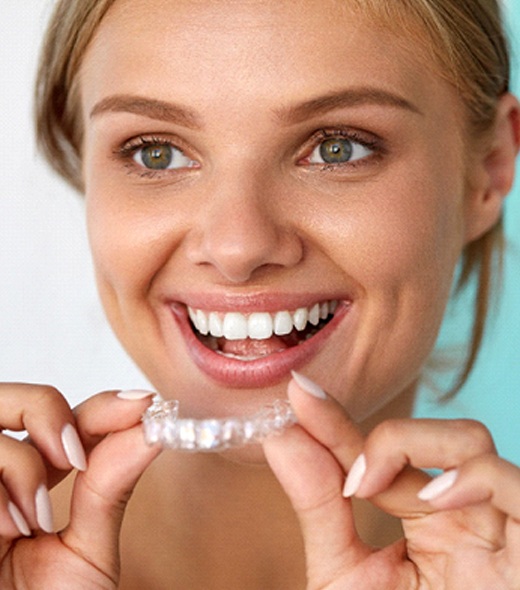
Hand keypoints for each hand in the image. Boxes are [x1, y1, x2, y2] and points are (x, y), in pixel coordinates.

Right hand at [0, 383, 159, 588]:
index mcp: (36, 482)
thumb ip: (110, 488)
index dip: (103, 404)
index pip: (67, 417)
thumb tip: (151, 430)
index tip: (143, 405)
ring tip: (34, 517)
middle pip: (14, 398)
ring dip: (21, 463)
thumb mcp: (85, 552)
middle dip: (47, 412)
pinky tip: (7, 531)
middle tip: (75, 456)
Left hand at [264, 374, 519, 588]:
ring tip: (373, 488)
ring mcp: (497, 528)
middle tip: (346, 476)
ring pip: (474, 443)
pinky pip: (515, 486)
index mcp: (420, 518)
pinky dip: (474, 478)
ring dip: (418, 448)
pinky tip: (433, 502)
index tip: (297, 393)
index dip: (335, 421)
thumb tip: (279, 437)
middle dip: (382, 435)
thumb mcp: (345, 577)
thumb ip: (318, 506)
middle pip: (428, 435)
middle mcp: (461, 514)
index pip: (375, 451)